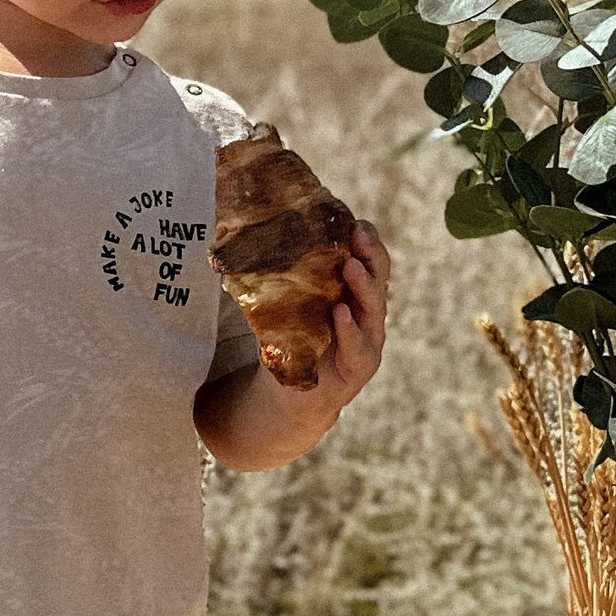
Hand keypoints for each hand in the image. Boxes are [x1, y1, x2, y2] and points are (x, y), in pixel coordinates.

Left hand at [199, 223, 391, 471]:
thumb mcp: (287, 303)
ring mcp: (368, 340)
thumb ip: (278, 276)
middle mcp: (367, 312)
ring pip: (374, 310)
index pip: (368, 259)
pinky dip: (350, 331)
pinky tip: (341, 314)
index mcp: (353, 290)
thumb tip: (237, 241)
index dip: (366, 240)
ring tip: (351, 266)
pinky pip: (359, 347)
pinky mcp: (359, 368)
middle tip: (358, 233)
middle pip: (378, 278)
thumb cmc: (292, 339)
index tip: (354, 221)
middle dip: (371, 255)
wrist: (291, 394)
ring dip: (364, 287)